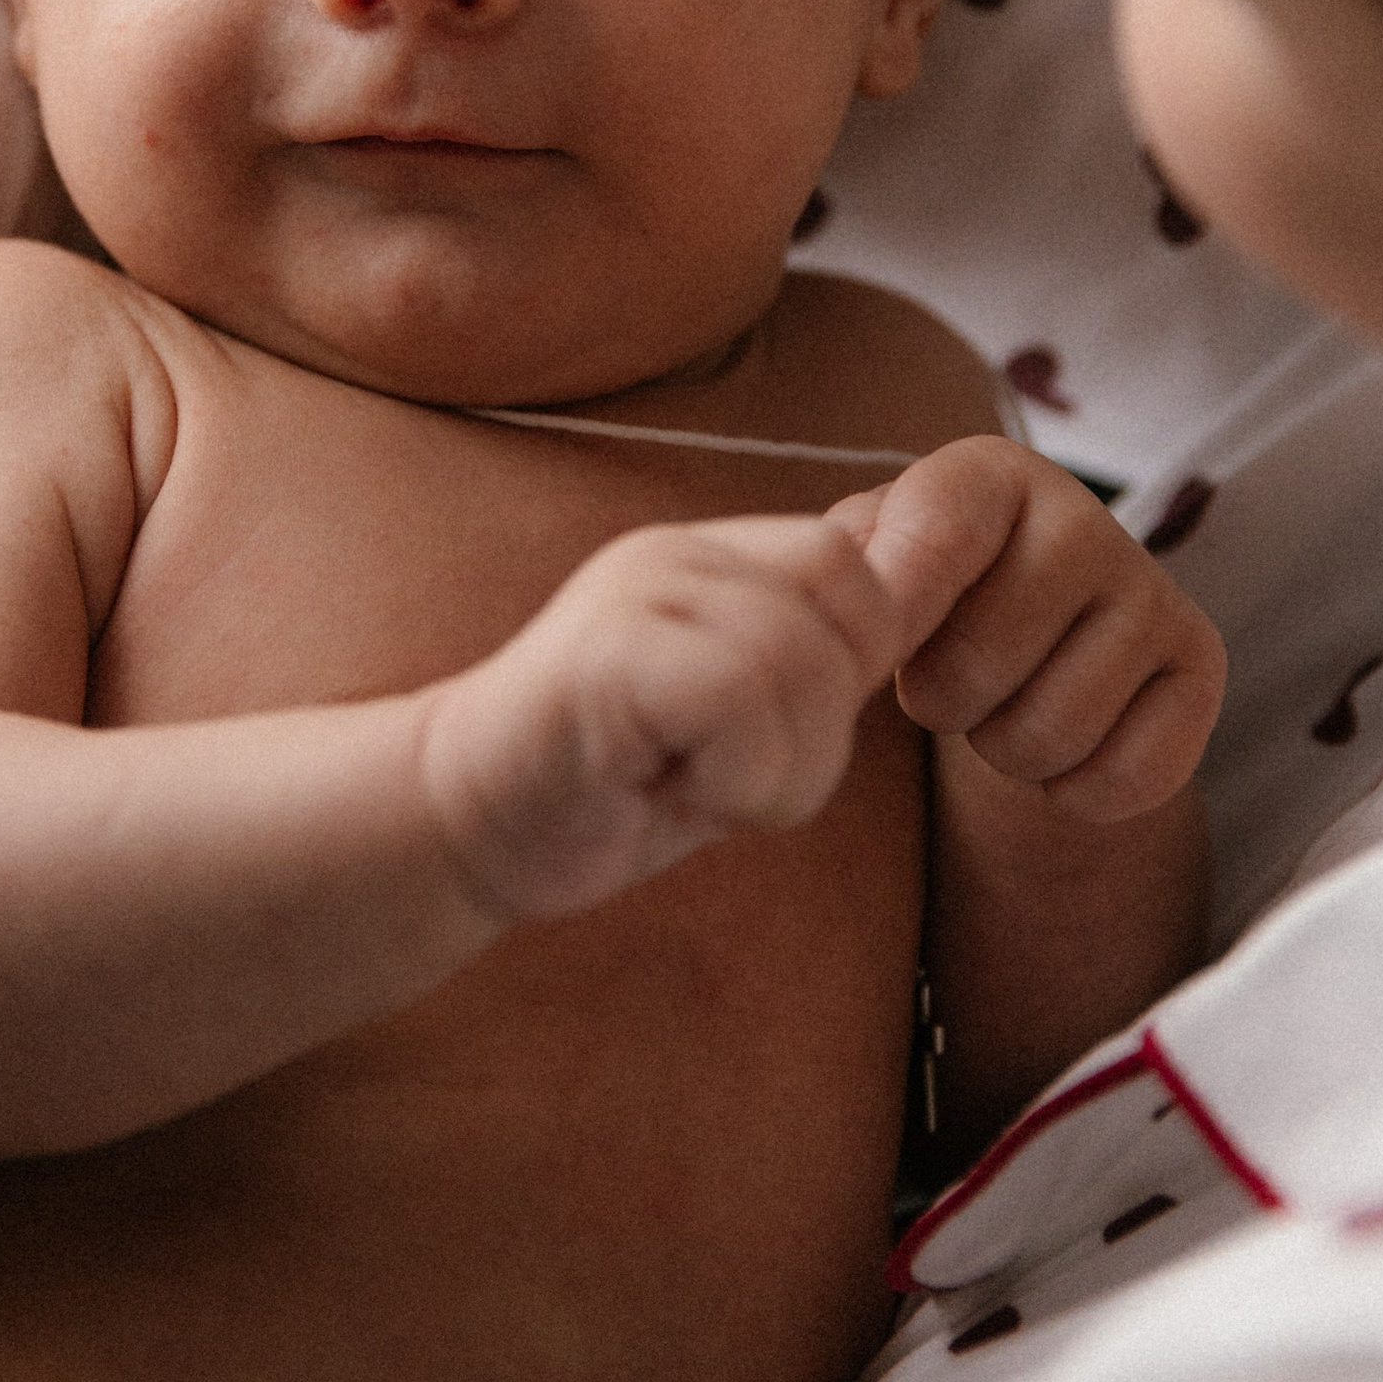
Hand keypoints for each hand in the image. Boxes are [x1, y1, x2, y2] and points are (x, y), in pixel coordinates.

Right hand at [419, 513, 905, 923]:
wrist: (461, 827)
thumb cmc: (607, 783)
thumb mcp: (736, 712)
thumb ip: (812, 653)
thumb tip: (920, 580)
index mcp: (715, 557)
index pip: (861, 568)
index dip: (857, 666)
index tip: (775, 738)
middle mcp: (678, 554)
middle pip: (854, 610)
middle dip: (823, 729)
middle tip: (730, 776)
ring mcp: (635, 595)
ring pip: (803, 664)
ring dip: (774, 772)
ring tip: (691, 786)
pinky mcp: (601, 657)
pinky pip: (737, 700)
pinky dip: (731, 779)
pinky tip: (665, 792)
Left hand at [843, 437, 1224, 821]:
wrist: (1026, 636)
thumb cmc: (928, 594)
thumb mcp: (872, 560)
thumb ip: (850, 568)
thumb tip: (862, 603)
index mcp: (989, 475)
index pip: (934, 537)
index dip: (893, 612)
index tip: (877, 648)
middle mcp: (1085, 519)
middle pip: (978, 666)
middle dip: (941, 701)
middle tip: (951, 679)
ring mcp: (1154, 592)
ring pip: (1050, 735)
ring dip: (1005, 749)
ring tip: (1007, 702)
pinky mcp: (1201, 667)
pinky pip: (1126, 777)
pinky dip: (1076, 791)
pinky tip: (1068, 742)